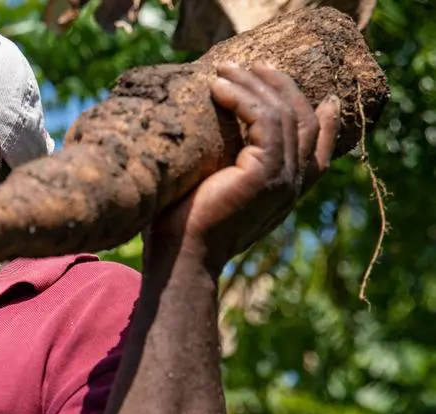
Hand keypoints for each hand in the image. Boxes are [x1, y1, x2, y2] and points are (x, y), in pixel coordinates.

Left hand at [148, 62, 341, 272]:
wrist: (179, 258)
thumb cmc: (180, 228)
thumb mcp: (210, 191)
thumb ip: (224, 167)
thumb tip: (202, 138)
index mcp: (285, 192)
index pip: (318, 148)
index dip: (325, 119)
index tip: (321, 94)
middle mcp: (292, 185)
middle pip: (305, 120)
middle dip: (281, 86)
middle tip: (253, 64)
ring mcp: (283, 179)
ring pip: (284, 113)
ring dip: (254, 83)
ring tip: (225, 68)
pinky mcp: (265, 173)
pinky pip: (264, 118)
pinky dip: (243, 96)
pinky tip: (218, 87)